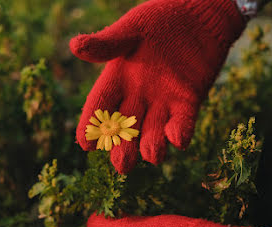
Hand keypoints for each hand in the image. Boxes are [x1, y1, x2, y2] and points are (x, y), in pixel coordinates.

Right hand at [70, 0, 246, 173]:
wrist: (197, 14)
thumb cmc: (159, 18)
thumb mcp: (130, 29)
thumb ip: (106, 44)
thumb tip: (74, 46)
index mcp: (118, 78)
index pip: (99, 106)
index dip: (91, 125)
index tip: (85, 145)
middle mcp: (138, 95)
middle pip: (125, 128)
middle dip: (123, 148)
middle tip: (121, 166)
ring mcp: (164, 101)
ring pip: (154, 132)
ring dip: (152, 146)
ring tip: (150, 156)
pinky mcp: (188, 101)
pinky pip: (183, 122)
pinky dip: (180, 132)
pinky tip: (178, 139)